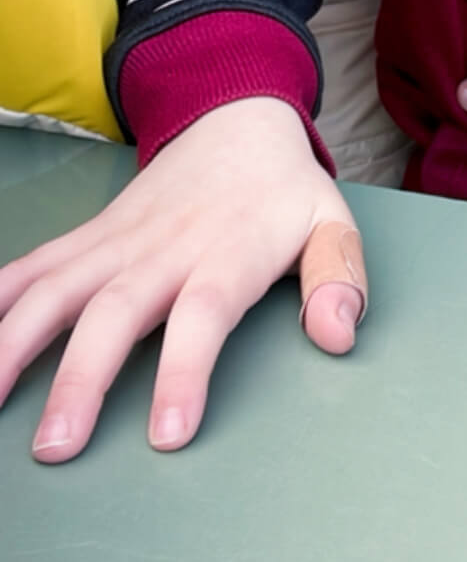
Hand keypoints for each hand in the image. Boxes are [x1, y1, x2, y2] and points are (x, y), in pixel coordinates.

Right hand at [0, 98, 366, 461]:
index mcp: (228, 251)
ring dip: (16, 342)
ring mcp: (118, 240)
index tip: (168, 434)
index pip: (204, 314)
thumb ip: (340, 278)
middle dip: (82, 379)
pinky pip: (33, 265)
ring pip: (57, 288)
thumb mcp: (333, 223)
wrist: (234, 116)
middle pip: (117, 312)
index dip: (186, 372)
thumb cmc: (283, 190)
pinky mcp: (89, 237)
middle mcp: (164, 248)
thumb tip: (338, 336)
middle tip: (56, 445)